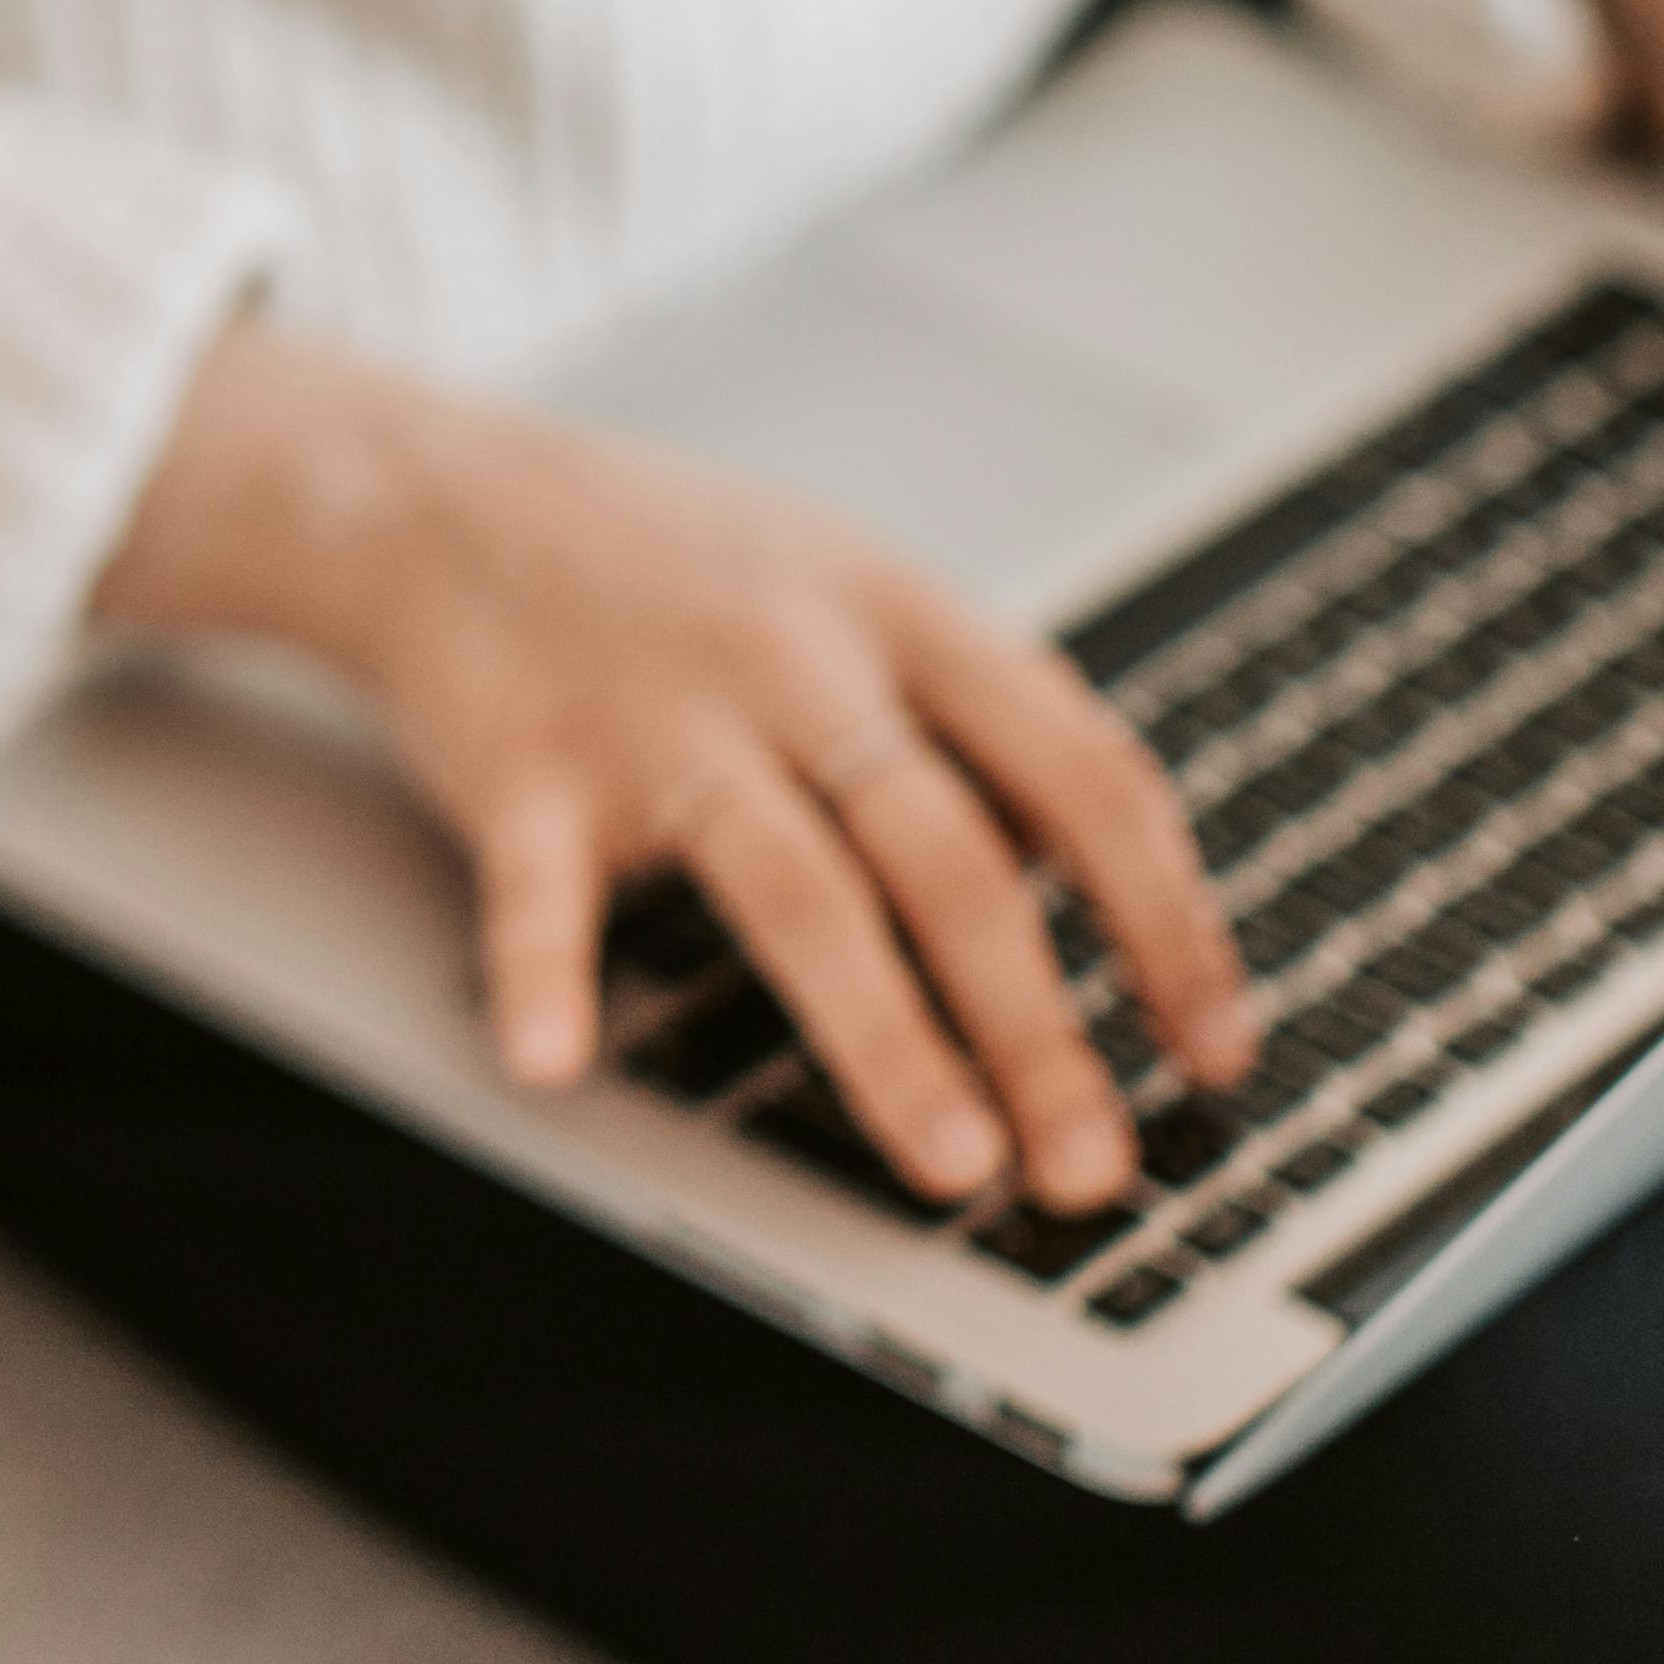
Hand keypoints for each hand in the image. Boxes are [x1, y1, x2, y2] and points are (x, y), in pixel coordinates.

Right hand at [99, 314, 1251, 1210]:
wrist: (448, 494)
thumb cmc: (679, 565)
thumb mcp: (857, 584)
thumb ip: (981, 711)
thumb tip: (1131, 874)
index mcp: (901, 615)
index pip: (1082, 774)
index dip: (1167, 922)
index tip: (1215, 1052)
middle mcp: (795, 660)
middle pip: (953, 856)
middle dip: (1040, 1028)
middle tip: (1094, 1169)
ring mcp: (656, 713)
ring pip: (796, 886)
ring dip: (885, 1035)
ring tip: (951, 1161)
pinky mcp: (523, 766)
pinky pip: (542, 886)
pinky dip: (546, 974)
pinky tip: (559, 1057)